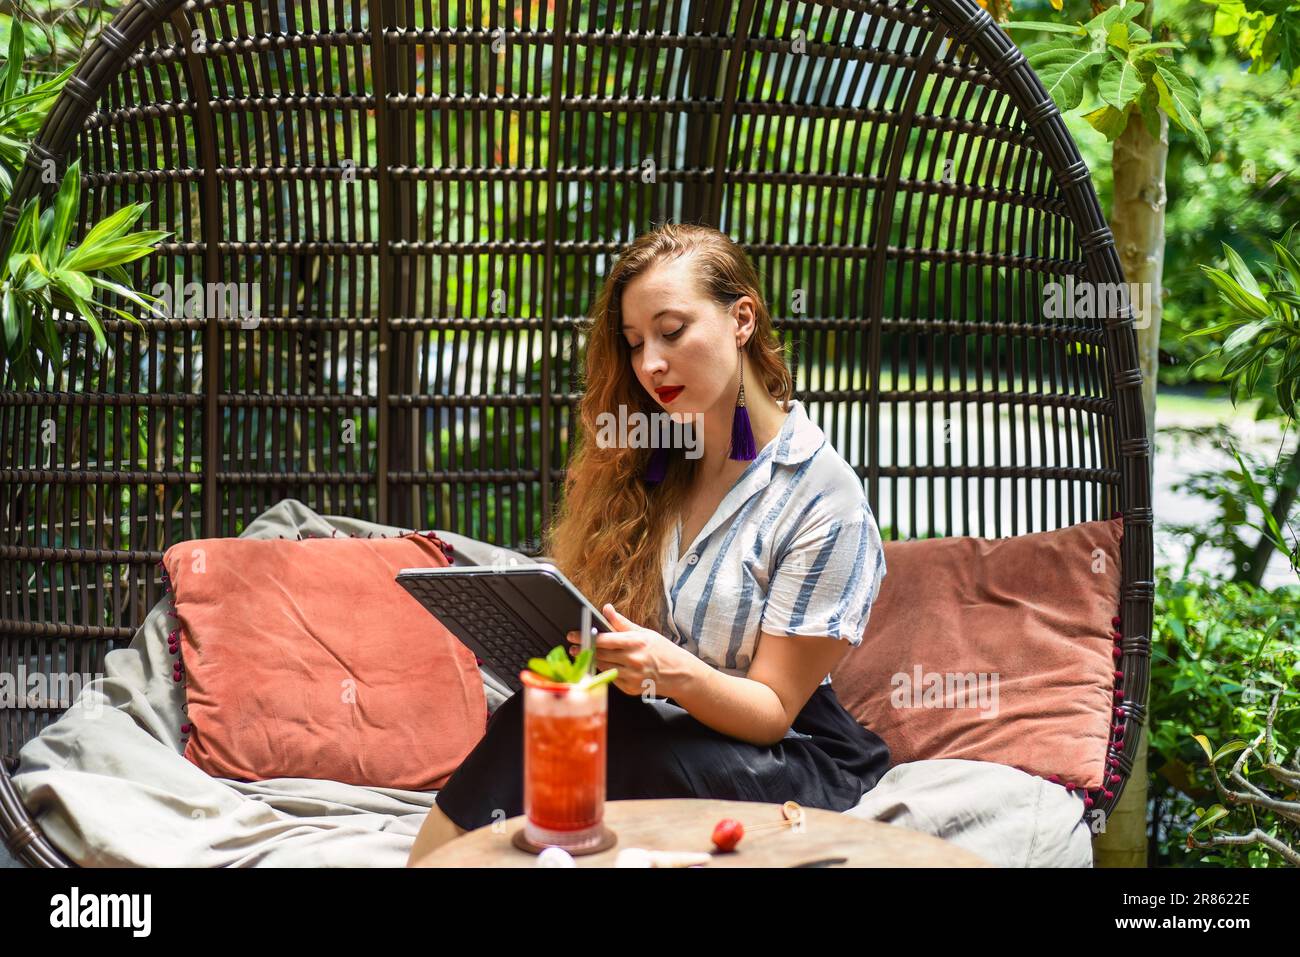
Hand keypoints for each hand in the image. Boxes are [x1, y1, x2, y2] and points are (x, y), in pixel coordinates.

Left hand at [565, 603, 698, 699]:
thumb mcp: (644, 633)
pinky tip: (603, 666)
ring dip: (592, 661)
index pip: (604, 639)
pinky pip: (611, 679)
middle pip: (600, 654)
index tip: (573, 635)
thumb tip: (607, 608)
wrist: (680, 674)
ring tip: (585, 655)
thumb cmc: (663, 651)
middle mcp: (634, 660)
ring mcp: (632, 676)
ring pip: (603, 667)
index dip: (586, 637)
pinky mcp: (630, 689)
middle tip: (574, 647)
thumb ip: (622, 622)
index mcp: (636, 642)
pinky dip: (605, 672)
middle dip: (584, 650)